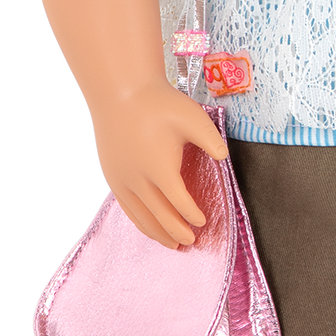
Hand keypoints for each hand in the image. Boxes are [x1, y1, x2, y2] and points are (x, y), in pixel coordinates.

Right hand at [89, 79, 229, 247]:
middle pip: (160, 216)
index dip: (192, 216)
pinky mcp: (111, 176)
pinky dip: (138, 221)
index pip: (180, 203)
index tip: (203, 222)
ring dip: (156, 233)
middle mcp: (138, 179)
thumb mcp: (192, 117)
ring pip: (140, 217)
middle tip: (190, 243)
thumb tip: (224, 157)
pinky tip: (147, 225)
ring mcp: (121, 180)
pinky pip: (126, 207)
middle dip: (176, 232)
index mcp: (160, 168)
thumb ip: (210, 139)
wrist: (119, 91)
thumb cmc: (158, 102)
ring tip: (171, 244)